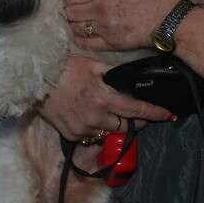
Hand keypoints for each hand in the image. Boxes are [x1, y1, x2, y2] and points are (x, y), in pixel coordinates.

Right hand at [37, 55, 173, 140]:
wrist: (35, 81)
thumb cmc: (65, 68)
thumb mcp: (93, 65)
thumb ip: (113, 74)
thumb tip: (128, 79)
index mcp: (104, 98)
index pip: (136, 110)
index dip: (154, 113)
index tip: (168, 115)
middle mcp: (96, 117)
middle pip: (126, 127)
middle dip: (138, 123)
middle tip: (143, 117)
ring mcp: (83, 129)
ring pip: (109, 134)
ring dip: (118, 127)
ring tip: (119, 118)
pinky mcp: (71, 134)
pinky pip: (91, 137)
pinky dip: (98, 130)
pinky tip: (97, 120)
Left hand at [63, 0, 182, 52]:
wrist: (171, 18)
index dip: (69, 0)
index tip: (71, 2)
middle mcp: (98, 7)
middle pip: (71, 14)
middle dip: (69, 13)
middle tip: (72, 14)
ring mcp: (103, 27)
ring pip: (76, 28)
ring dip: (74, 26)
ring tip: (77, 25)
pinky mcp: (110, 43)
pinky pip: (86, 43)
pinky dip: (80, 40)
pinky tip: (81, 37)